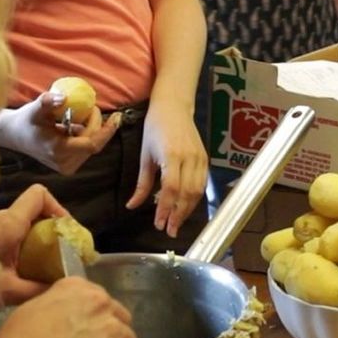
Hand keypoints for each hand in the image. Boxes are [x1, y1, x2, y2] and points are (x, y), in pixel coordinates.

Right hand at [0, 90, 121, 174]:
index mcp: (59, 151)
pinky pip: (85, 149)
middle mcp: (65, 163)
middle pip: (94, 144)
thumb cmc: (26, 120)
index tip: (116, 115)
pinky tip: (78, 124)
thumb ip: (48, 102)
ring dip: (92, 129)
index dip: (106, 130)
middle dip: (98, 125)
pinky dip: (86, 135)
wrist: (14, 135)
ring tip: (83, 113)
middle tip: (92, 107)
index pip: (91, 144)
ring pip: (91, 147)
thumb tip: (64, 97)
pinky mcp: (68, 166)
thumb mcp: (35, 108)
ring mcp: (67, 167)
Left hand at [0, 186, 70, 314]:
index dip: (58, 208)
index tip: (66, 233)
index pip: (40, 194)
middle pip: (36, 208)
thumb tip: (64, 285)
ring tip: (48, 262)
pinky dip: (26, 243)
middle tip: (64, 253)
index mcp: (9, 224)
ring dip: (40, 237)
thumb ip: (39, 287)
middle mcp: (0, 218)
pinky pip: (14, 230)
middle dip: (53, 227)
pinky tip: (27, 267)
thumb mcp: (8, 292)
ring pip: (25, 220)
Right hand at [0, 277, 139, 337]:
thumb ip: (55, 306)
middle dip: (108, 333)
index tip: (81, 331)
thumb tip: (63, 317)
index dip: (91, 317)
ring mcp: (113, 331)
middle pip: (118, 317)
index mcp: (76, 288)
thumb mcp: (29, 311)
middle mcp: (100, 303)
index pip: (98, 298)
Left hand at [126, 101, 207, 238]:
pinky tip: (185, 207)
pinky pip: (202, 184)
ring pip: (197, 191)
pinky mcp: (205, 159)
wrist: (174, 107)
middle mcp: (189, 158)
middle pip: (187, 193)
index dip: (165, 208)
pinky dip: (194, 199)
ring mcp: (200, 158)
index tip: (159, 224)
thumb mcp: (144, 155)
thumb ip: (142, 183)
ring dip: (187, 210)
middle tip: (168, 230)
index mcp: (172, 155)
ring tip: (176, 223)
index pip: (171, 188)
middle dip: (178, 215)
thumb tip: (132, 206)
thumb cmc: (155, 127)